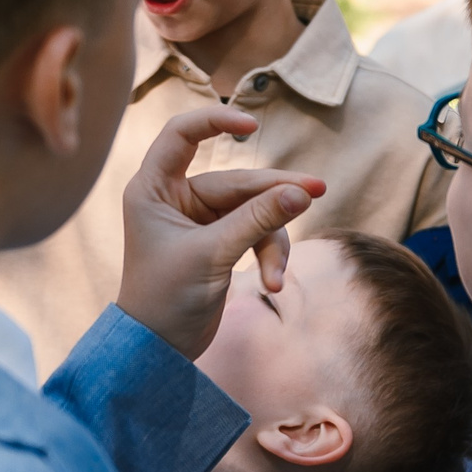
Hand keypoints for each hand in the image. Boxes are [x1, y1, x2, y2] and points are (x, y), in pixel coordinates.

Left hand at [116, 107, 324, 359]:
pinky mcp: (221, 242)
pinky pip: (257, 233)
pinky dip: (268, 256)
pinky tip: (272, 284)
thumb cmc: (165, 299)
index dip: (215, 121)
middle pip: (237, 181)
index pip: (182, 135)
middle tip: (318, 190)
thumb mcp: (212, 255)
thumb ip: (257, 220)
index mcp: (154, 189)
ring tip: (276, 275)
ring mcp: (200, 220)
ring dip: (272, 240)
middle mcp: (176, 198)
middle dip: (274, 196)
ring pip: (254, 210)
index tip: (251, 126)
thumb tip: (303, 191)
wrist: (159, 351)